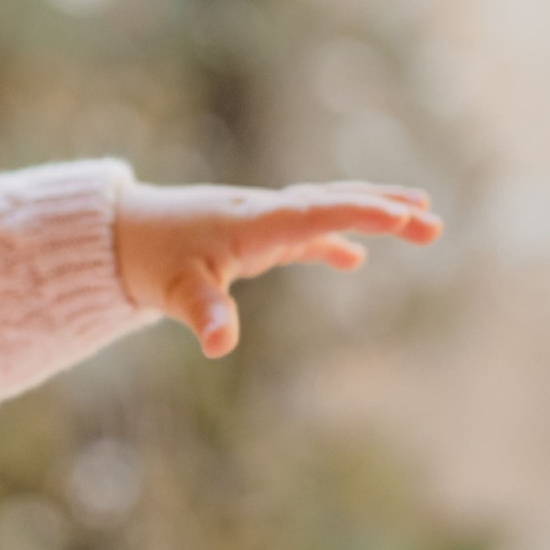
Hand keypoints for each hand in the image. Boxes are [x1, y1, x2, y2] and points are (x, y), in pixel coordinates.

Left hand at [114, 179, 441, 356]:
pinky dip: (333, 239)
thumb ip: (204, 314)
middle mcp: (264, 213)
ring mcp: (262, 221)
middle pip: (335, 203)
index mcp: (253, 222)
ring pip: (327, 210)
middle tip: (433, 223)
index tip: (406, 217)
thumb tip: (221, 346)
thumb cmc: (148, 260)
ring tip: (422, 219)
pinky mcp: (254, 235)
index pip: (318, 213)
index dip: (362, 214)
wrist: (117, 236)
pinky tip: (355, 260)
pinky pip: (305, 232)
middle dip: (385, 210)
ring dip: (371, 213)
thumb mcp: (174, 292)